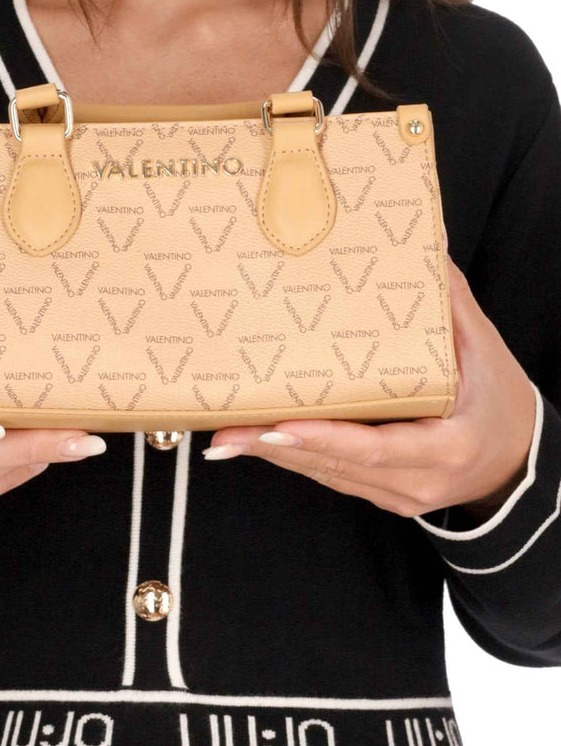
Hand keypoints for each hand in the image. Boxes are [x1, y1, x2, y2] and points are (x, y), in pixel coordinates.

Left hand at [203, 254, 536, 521]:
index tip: (277, 425)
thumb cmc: (501, 400)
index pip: (376, 448)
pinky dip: (295, 459)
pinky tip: (257, 443)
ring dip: (275, 456)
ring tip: (226, 436)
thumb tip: (422, 249)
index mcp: (447, 448)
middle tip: (226, 431)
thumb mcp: (483, 350)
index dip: (324, 439)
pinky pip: (334, 478)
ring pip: (327, 476)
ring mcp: (400, 496)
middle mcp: (419, 482)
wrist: (519, 459)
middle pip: (337, 467)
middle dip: (277, 448)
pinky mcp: (384, 497)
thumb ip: (449, 303)